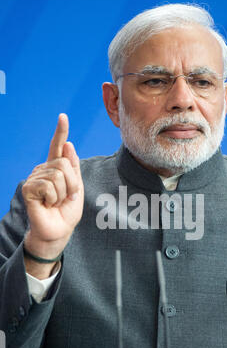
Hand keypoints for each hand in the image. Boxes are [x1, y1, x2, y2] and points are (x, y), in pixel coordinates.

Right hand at [22, 113, 83, 258]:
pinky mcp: (28, 188)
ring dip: (63, 193)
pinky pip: (48, 186)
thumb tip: (69, 144)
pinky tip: (47, 204)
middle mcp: (43, 170)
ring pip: (58, 175)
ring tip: (56, 202)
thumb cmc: (66, 212)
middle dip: (71, 184)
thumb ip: (73, 168)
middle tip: (65, 197)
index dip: (60, 132)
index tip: (63, 117)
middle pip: (64, 164)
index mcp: (55, 168)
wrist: (58, 230)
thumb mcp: (76, 188)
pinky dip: (53, 198)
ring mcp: (34, 178)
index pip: (57, 147)